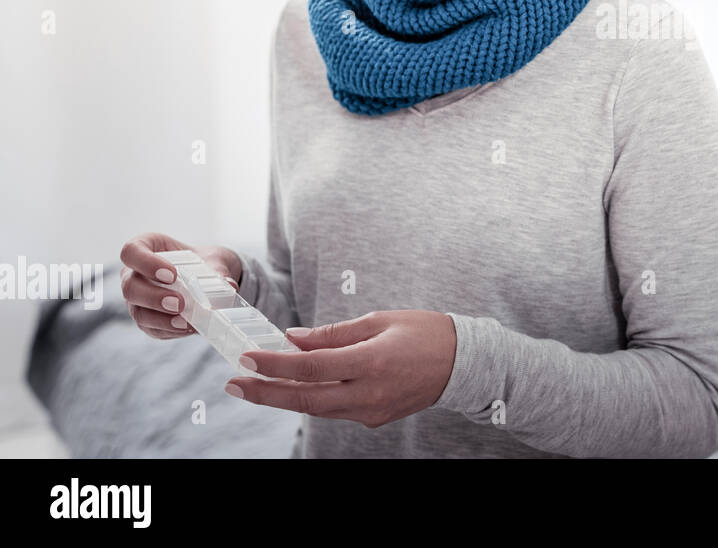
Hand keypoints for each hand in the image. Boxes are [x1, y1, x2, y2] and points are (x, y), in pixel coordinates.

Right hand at [120, 232, 241, 339]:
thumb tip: (227, 285)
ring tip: (186, 322)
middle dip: (154, 297)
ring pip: (137, 312)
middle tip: (180, 303)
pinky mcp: (147, 320)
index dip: (146, 263)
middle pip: (129, 287)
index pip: (130, 252)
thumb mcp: (213, 259)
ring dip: (162, 319)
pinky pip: (151, 329)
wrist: (209, 279)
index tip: (172, 274)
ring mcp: (137, 299)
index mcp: (145, 248)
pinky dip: (170, 330)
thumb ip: (218, 269)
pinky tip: (188, 328)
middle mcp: (134, 274)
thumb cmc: (204, 262)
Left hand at [224, 310, 457, 428]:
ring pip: (317, 409)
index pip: (310, 366)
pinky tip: (299, 387)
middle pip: (305, 399)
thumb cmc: (425, 332)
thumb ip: (334, 333)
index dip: (274, 364)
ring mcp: (372, 410)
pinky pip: (336, 410)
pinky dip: (314, 398)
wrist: (463, 363)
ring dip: (285, 398)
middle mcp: (369, 392)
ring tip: (257, 385)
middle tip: (234, 384)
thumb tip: (295, 339)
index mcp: (371, 361)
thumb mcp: (380, 319)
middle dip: (265, 393)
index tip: (247, 358)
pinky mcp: (375, 418)